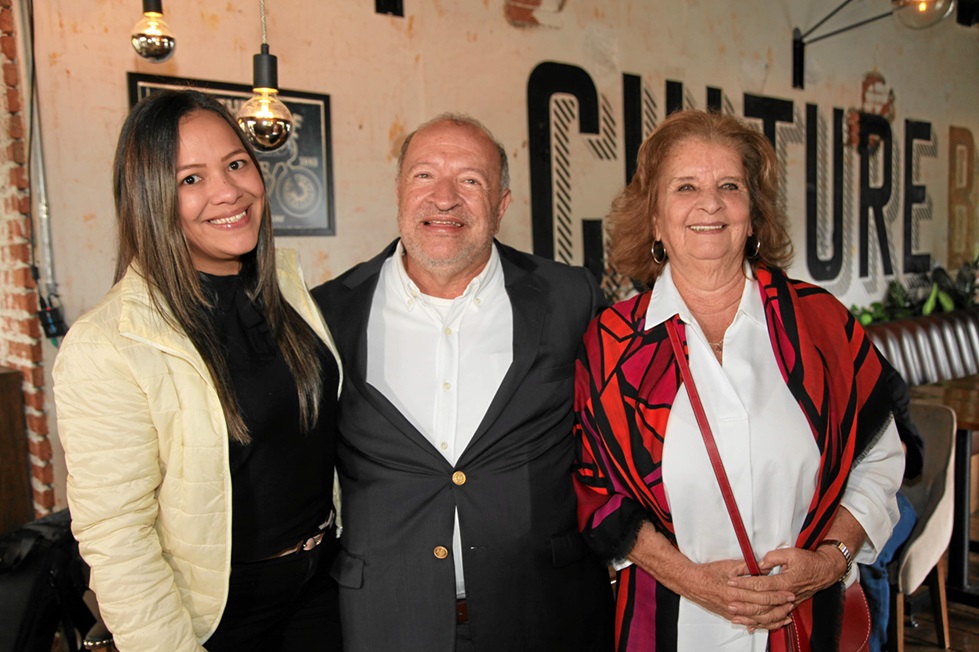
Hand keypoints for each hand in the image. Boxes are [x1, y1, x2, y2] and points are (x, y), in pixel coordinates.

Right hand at [681, 559, 795, 629]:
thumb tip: (764, 568)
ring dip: (774, 618)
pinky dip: (762, 624)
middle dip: (779, 607)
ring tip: (786, 615)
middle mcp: (734, 605)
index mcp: (735, 591)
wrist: (691, 583)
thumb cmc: (708, 572)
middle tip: (791, 603)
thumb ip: (748, 567)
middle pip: (762, 609)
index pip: (761, 595)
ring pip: (757, 620)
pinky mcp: (730, 616)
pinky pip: (749, 623)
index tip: (788, 592)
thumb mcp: (728, 566)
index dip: (777, 595)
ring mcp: (732, 613)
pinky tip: (771, 623)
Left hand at [726, 546, 843, 619]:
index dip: (745, 582)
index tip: (732, 581)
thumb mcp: (791, 553)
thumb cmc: (809, 561)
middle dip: (743, 602)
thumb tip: (759, 563)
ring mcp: (789, 602)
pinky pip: (775, 617)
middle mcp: (787, 595)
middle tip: (728, 601)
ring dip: (751, 616)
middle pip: (762, 602)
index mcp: (786, 582)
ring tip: (735, 617)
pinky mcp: (790, 605)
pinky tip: (751, 626)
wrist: (826, 570)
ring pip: (768, 614)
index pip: (761, 584)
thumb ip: (773, 557)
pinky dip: (762, 623)